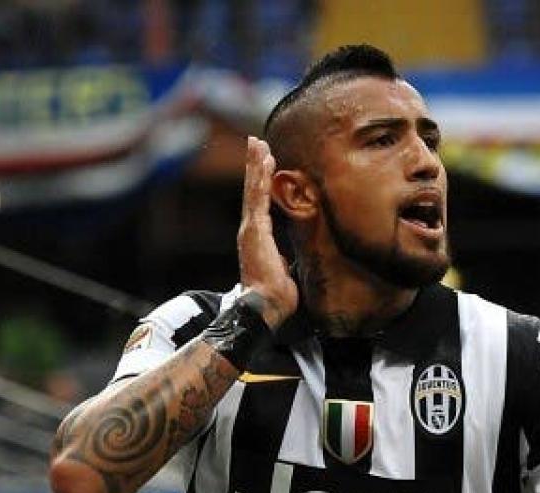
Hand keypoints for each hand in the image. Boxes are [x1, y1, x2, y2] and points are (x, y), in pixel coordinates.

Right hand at [238, 136, 297, 329]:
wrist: (266, 305)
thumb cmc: (276, 293)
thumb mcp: (282, 267)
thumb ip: (282, 256)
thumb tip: (289, 255)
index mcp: (257, 236)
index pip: (259, 202)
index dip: (260, 181)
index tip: (265, 162)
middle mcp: (250, 228)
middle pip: (252, 190)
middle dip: (254, 164)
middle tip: (255, 141)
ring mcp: (250, 228)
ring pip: (253, 189)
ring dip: (256, 164)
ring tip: (258, 142)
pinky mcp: (254, 230)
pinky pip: (258, 197)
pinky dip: (260, 178)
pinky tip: (264, 160)